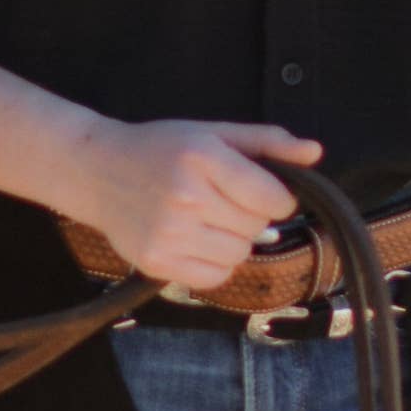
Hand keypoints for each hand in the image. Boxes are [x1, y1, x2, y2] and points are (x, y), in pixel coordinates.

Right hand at [72, 116, 320, 290]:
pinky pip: (215, 277)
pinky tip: (196, 240)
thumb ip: (266, 142)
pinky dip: (215, 264)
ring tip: (207, 219)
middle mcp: (186, 197)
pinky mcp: (158, 262)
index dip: (277, 198)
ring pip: (239, 254)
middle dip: (251, 216)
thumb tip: (315, 153)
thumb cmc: (159, 149)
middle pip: (258, 228)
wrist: (96, 171)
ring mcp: (170, 233)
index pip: (273, 199)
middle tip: (221, 200)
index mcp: (202, 158)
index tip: (261, 191)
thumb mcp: (212, 133)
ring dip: (234, 241)